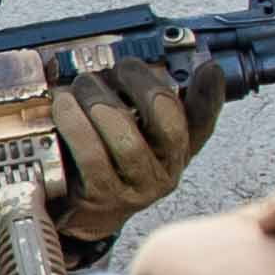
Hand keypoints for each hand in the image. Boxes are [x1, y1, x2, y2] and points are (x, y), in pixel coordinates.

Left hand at [46, 51, 215, 243]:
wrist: (83, 212)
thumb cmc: (108, 162)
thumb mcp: (134, 133)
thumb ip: (142, 103)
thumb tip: (137, 62)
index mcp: (179, 150)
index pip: (204, 121)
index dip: (210, 94)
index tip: (208, 67)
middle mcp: (165, 170)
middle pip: (169, 123)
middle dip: (142, 85)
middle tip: (120, 68)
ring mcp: (136, 187)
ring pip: (126, 138)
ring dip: (100, 101)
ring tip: (83, 84)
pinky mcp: (103, 196)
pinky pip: (91, 155)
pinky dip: (76, 125)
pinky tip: (65, 106)